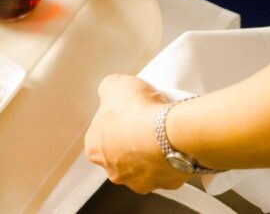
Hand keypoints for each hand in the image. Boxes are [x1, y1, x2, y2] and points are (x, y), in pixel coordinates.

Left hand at [84, 75, 190, 193]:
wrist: (169, 133)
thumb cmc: (137, 112)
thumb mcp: (113, 84)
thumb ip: (107, 90)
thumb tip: (110, 92)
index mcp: (94, 149)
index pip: (100, 134)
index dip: (114, 119)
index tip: (127, 110)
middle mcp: (113, 171)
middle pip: (121, 152)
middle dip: (132, 137)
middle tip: (144, 120)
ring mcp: (140, 181)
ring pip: (145, 163)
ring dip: (151, 149)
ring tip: (162, 129)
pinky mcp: (166, 184)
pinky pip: (168, 167)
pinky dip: (172, 156)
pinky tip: (175, 141)